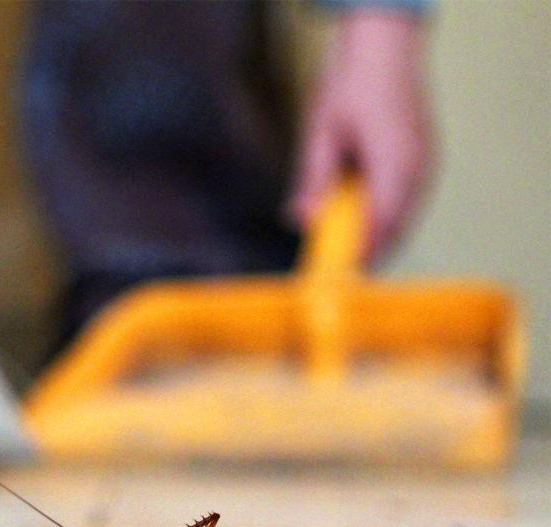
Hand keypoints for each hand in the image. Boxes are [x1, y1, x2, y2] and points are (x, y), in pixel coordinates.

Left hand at [290, 11, 434, 261]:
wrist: (383, 47)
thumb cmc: (349, 86)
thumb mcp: (320, 133)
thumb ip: (313, 180)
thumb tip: (301, 220)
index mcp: (394, 161)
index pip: (382, 222)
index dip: (363, 254)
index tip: (340, 278)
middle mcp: (417, 168)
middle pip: (397, 226)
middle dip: (370, 253)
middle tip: (339, 276)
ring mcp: (425, 164)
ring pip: (404, 216)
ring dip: (379, 236)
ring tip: (348, 257)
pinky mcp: (423, 160)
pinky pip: (407, 200)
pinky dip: (386, 217)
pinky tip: (361, 223)